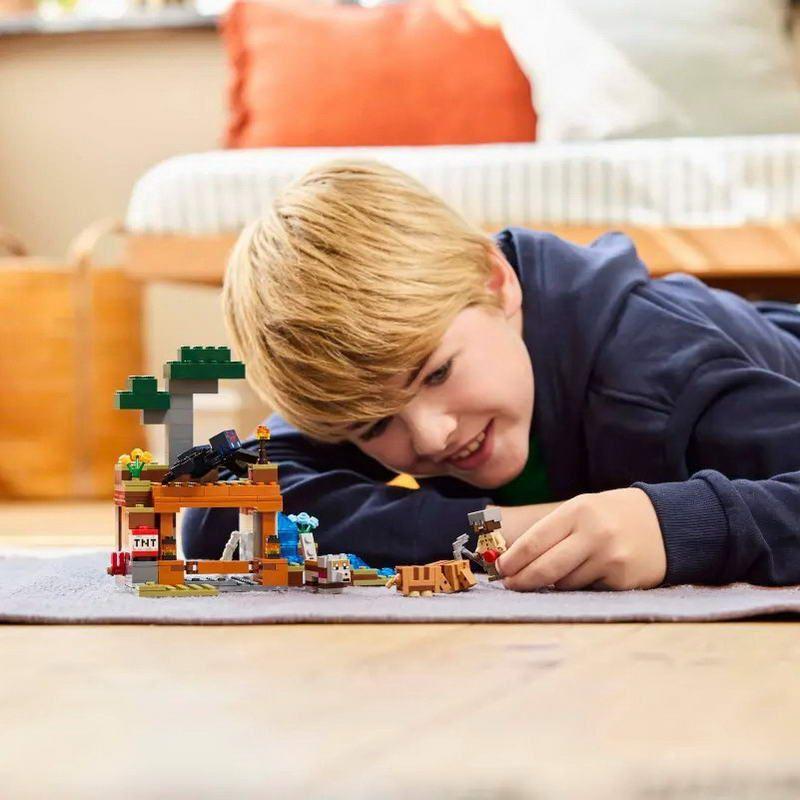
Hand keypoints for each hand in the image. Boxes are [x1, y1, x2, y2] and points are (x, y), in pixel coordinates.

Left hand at [496, 488, 666, 590]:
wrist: (666, 522)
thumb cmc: (611, 516)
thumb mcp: (582, 510)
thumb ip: (551, 531)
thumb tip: (513, 560)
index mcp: (577, 511)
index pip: (534, 541)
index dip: (513, 560)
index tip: (500, 570)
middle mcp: (594, 533)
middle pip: (545, 568)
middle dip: (522, 580)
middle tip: (511, 585)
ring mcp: (610, 558)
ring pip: (564, 583)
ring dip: (555, 582)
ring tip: (564, 568)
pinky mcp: (623, 580)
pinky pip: (587, 590)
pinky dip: (581, 585)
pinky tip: (591, 572)